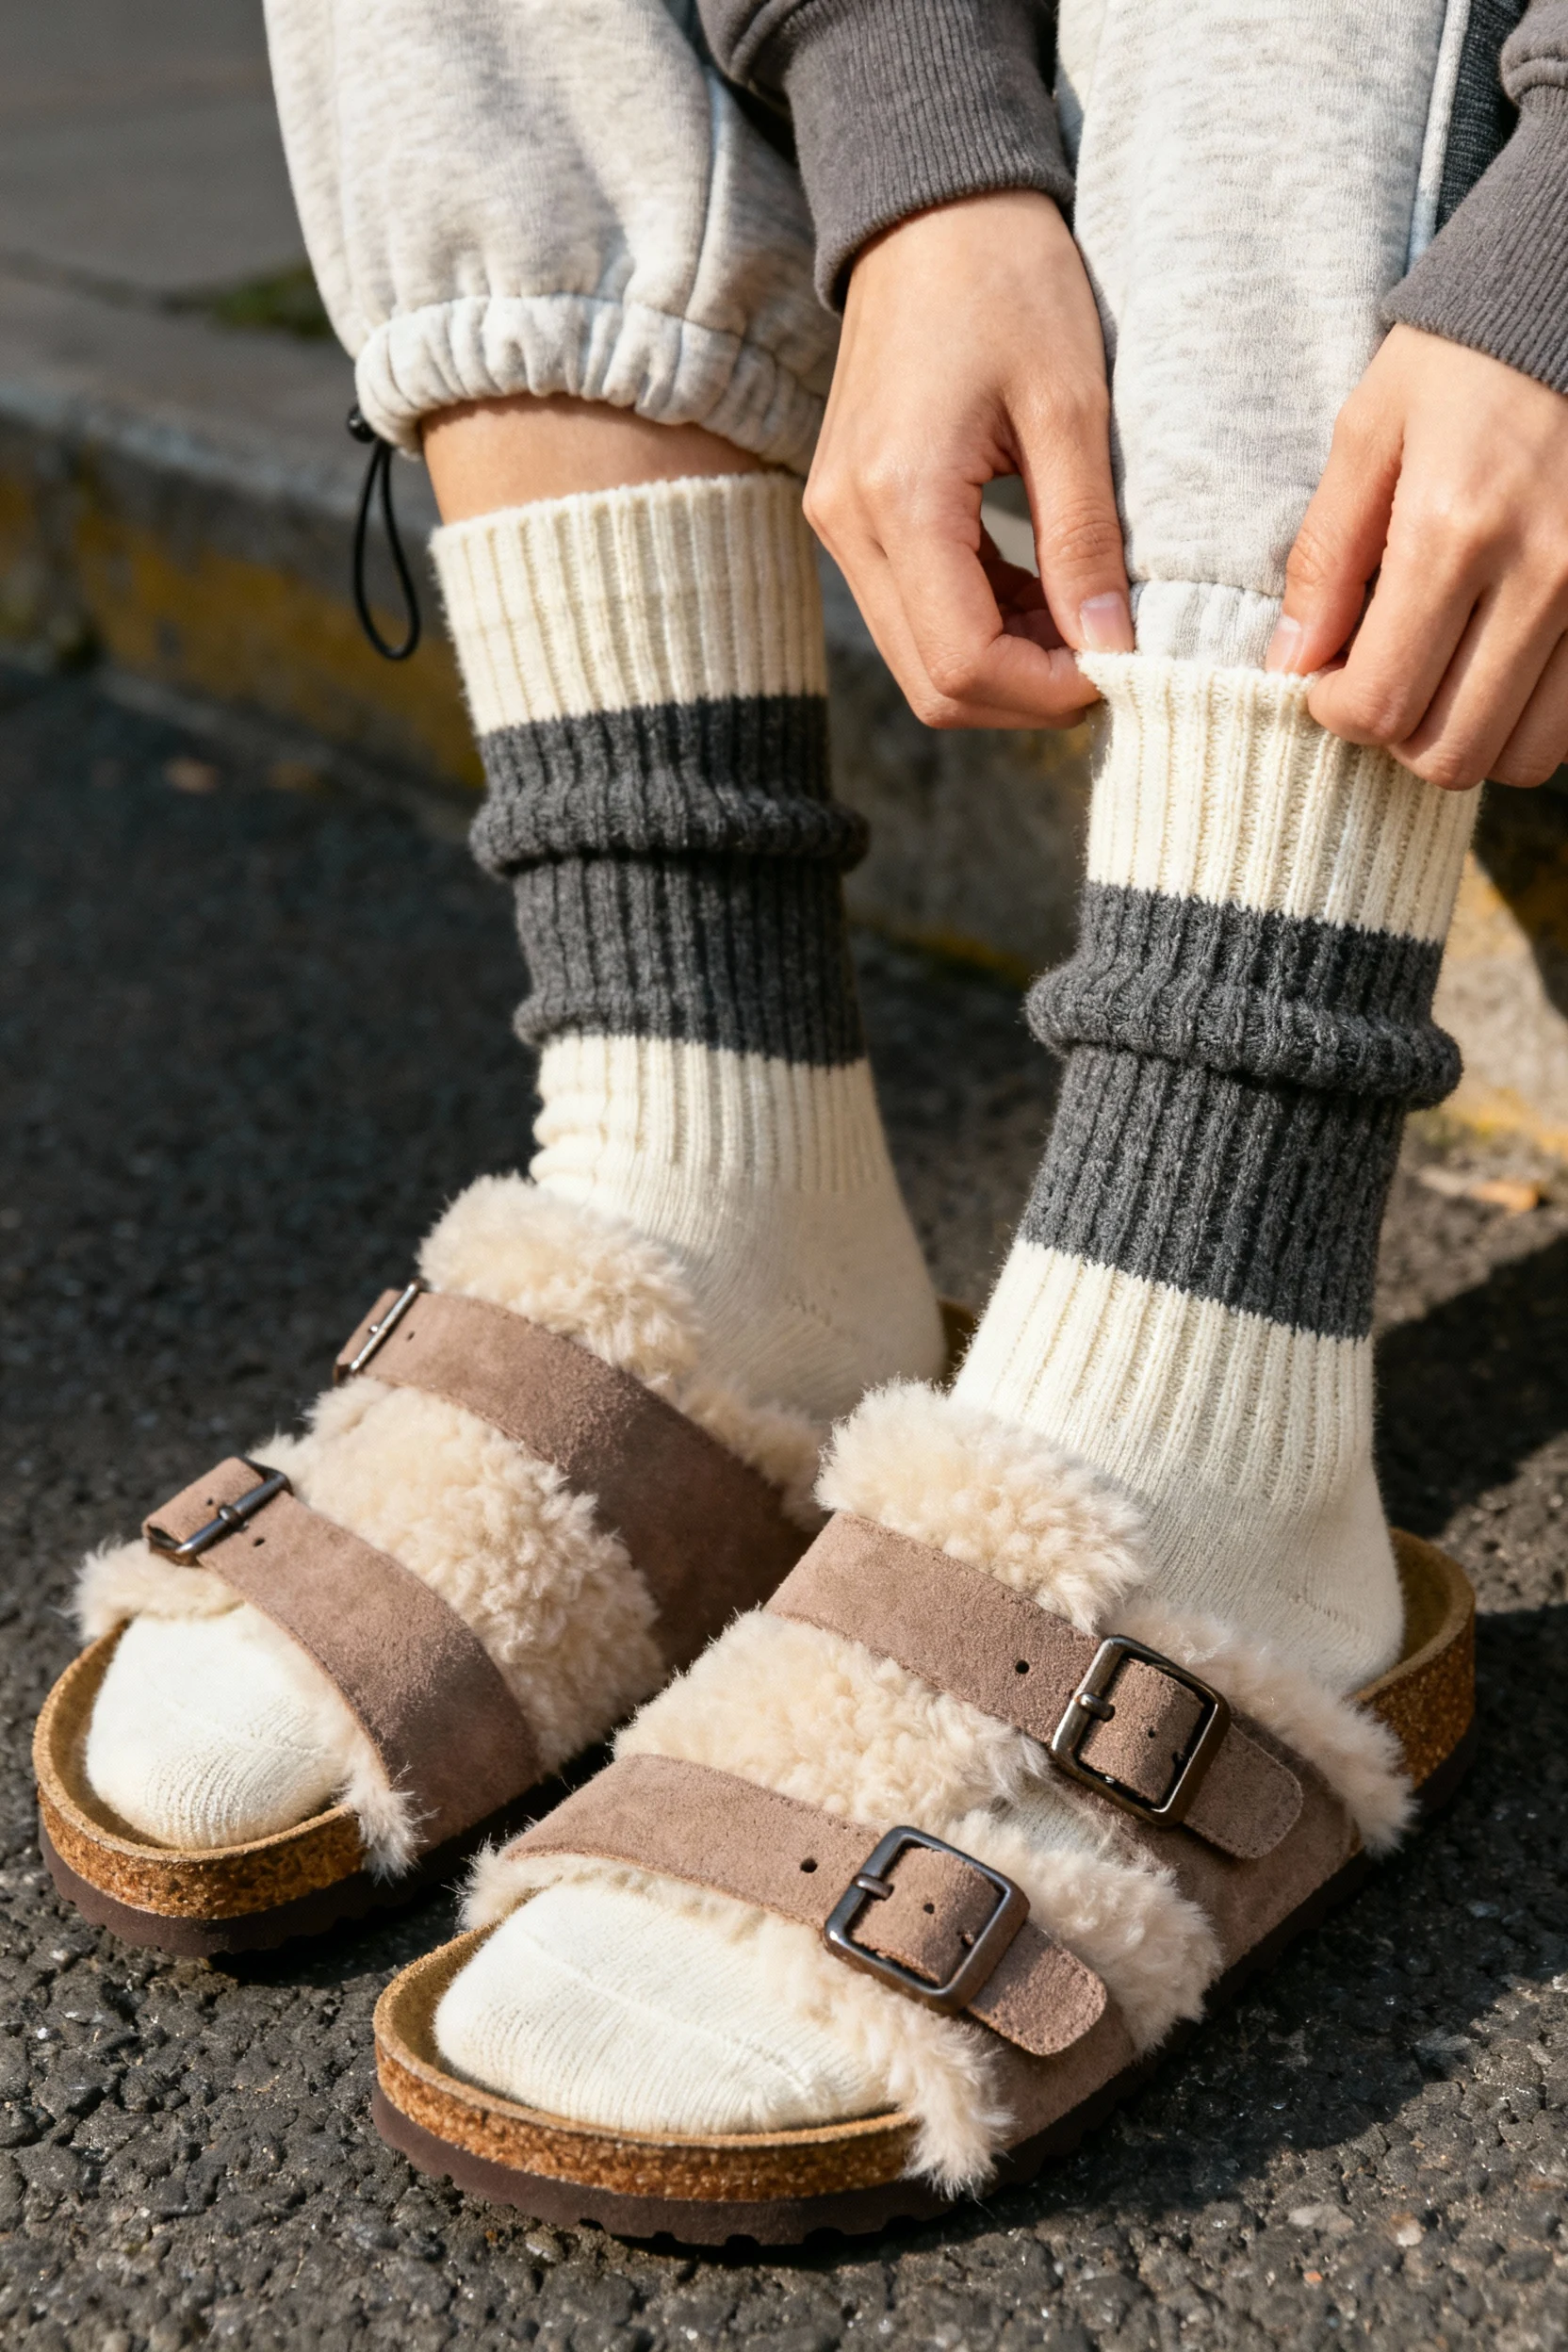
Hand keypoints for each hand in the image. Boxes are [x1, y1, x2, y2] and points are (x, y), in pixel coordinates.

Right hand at [805, 191, 1131, 730]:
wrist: (928, 206)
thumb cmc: (1007, 279)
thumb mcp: (1070, 404)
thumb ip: (1085, 539)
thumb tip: (1112, 651)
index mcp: (900, 500)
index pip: (963, 664)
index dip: (1047, 692)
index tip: (1123, 668)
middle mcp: (849, 527)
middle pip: (935, 685)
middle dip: (1027, 694)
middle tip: (1110, 658)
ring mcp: (840, 526)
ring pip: (921, 661)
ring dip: (1007, 665)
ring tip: (1083, 620)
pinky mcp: (850, 517)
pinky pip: (913, 614)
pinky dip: (981, 627)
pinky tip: (1040, 592)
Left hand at [1269, 325, 1567, 788]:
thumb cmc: (1468, 358)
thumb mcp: (1370, 431)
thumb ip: (1326, 555)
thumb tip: (1291, 665)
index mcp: (1456, 530)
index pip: (1382, 704)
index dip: (1338, 713)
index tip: (1329, 679)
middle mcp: (1543, 575)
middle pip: (1450, 750)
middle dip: (1395, 735)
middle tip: (1381, 680)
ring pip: (1523, 754)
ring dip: (1466, 736)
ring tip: (1441, 675)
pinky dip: (1528, 715)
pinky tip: (1498, 662)